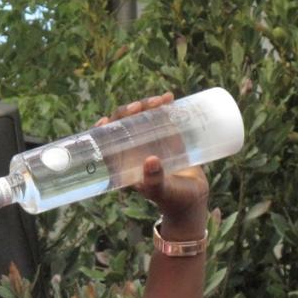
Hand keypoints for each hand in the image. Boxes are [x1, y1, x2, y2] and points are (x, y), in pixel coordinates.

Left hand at [95, 94, 209, 235]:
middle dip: (129, 112)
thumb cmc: (172, 199)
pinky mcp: (167, 138)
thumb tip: (151, 160)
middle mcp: (134, 151)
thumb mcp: (161, 191)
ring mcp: (151, 143)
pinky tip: (169, 98)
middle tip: (140, 106)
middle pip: (125, 125)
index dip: (103, 131)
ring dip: (147, 106)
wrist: (193, 199)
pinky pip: (162, 118)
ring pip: (142, 118)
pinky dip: (164, 107)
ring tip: (160, 100)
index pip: (107, 143)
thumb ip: (154, 180)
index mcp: (124, 164)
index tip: (106, 121)